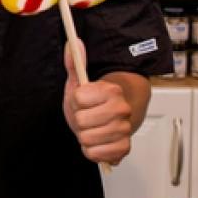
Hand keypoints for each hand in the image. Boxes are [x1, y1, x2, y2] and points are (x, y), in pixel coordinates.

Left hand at [62, 39, 132, 165]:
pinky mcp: (123, 149)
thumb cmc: (92, 103)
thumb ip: (74, 62)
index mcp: (111, 91)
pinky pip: (95, 154)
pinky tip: (97, 141)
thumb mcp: (78, 82)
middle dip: (79, 120)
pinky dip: (92, 150)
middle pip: (81, 121)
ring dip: (84, 136)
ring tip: (92, 128)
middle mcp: (121, 110)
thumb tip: (73, 42)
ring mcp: (124, 130)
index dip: (74, 101)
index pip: (78, 98)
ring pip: (87, 139)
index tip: (82, 100)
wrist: (109, 121)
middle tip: (87, 117)